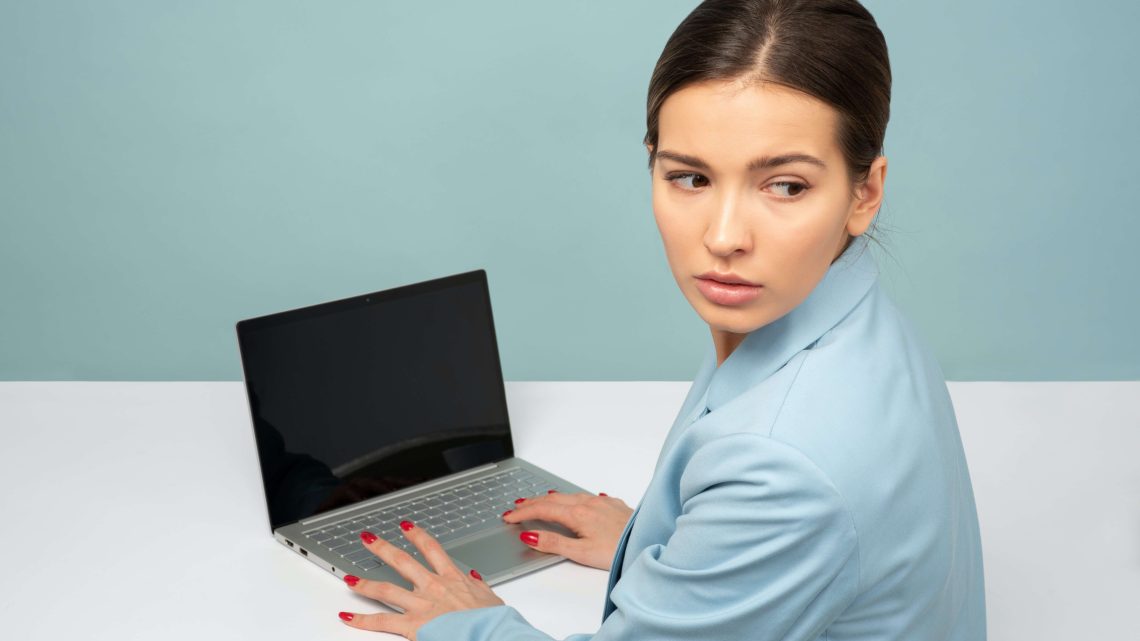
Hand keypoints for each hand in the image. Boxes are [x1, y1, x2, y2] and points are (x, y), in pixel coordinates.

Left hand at [338, 522, 504, 638]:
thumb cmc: (491, 620)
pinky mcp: (413, 625)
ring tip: (349, 578)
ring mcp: (421, 605)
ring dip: (364, 583)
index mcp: (452, 578)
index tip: (406, 527)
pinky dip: (362, 620)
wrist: (490, 633)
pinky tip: (348, 617)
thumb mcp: (489, 597)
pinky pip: (382, 621)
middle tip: (368, 539)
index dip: (416, 535)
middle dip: (383, 548)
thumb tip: (473, 577)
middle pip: (402, 561)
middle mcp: (433, 586)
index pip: (431, 549)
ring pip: (386, 589)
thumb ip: (478, 586)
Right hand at [502, 491, 633, 570]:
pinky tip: (574, 501)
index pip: (542, 509)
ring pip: (570, 496)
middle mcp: (589, 503)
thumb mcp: (582, 553)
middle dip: (532, 502)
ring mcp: (602, 502)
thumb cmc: (619, 551)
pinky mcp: (614, 505)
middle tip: (516, 507)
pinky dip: (572, 498)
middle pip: (554, 499)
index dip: (523, 513)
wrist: (649, 542)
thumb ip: (554, 543)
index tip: (508, 516)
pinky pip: (587, 496)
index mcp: (578, 514)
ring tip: (538, 501)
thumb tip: (530, 536)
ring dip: (551, 499)